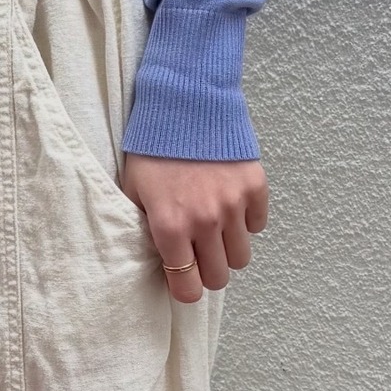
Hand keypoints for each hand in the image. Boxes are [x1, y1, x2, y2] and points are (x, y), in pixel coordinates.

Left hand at [122, 152, 268, 302]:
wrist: (185, 101)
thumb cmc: (152, 147)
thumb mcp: (132, 191)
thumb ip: (145, 228)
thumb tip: (160, 257)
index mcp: (171, 227)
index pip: (188, 288)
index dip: (185, 289)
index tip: (183, 280)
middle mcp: (205, 222)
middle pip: (219, 278)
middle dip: (208, 271)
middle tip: (199, 254)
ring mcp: (233, 205)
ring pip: (242, 257)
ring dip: (228, 250)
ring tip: (215, 230)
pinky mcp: (254, 186)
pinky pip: (257, 225)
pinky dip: (246, 221)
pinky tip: (230, 205)